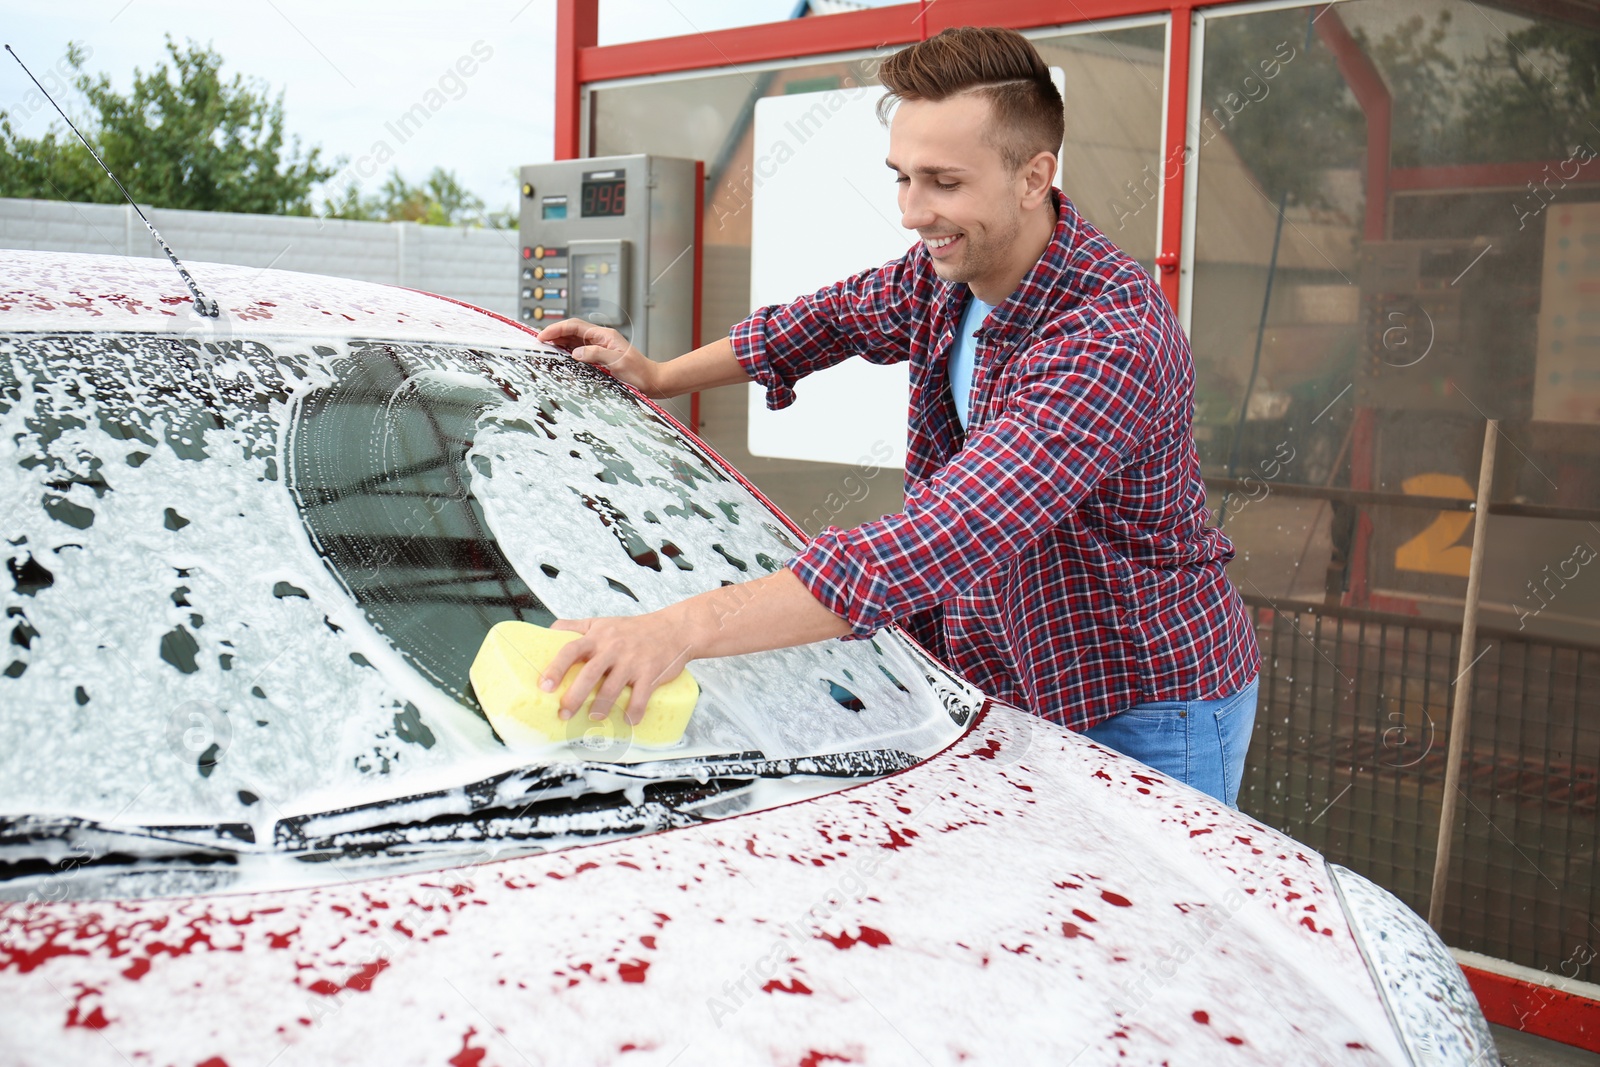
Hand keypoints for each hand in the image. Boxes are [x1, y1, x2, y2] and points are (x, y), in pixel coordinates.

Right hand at [537, 318, 663, 396]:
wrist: (652, 381)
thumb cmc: (639, 372)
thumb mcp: (618, 362)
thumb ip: (596, 354)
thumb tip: (575, 352)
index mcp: (604, 335)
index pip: (575, 326)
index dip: (557, 329)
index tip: (542, 336)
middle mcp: (601, 338)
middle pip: (572, 331)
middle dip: (554, 334)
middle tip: (538, 342)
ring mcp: (600, 347)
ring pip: (574, 340)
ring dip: (559, 342)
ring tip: (544, 348)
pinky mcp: (600, 357)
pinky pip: (580, 351)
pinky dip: (568, 352)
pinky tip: (560, 356)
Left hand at [540, 612, 694, 725]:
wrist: (673, 629)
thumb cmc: (633, 629)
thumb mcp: (602, 622)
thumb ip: (575, 626)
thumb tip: (548, 630)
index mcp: (598, 637)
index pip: (571, 650)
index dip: (556, 668)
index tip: (544, 686)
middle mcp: (613, 649)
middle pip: (589, 674)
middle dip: (574, 696)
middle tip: (563, 713)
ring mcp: (633, 662)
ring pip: (613, 688)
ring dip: (601, 707)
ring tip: (593, 717)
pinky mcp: (651, 674)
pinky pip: (641, 697)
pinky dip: (633, 712)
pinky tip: (627, 720)